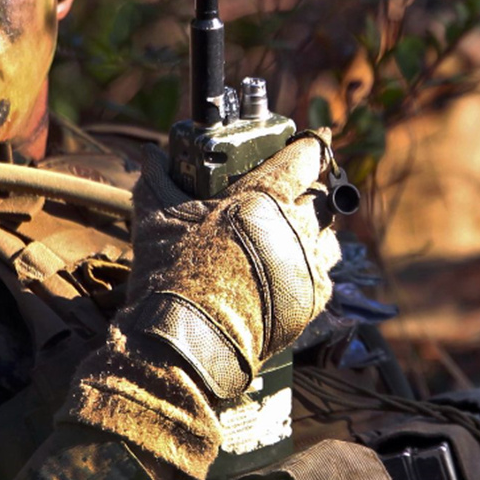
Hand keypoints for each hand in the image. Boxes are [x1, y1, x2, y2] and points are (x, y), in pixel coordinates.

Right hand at [58, 133, 340, 479]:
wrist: (188, 338)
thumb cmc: (171, 271)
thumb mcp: (156, 216)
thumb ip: (158, 178)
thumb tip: (149, 153)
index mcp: (263, 195)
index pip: (304, 156)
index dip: (311, 146)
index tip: (315, 140)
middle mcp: (296, 225)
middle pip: (321, 198)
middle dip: (308, 194)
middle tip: (289, 198)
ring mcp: (308, 264)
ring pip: (329, 237)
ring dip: (315, 233)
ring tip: (290, 239)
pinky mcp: (314, 300)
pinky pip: (325, 276)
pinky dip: (311, 271)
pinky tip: (288, 274)